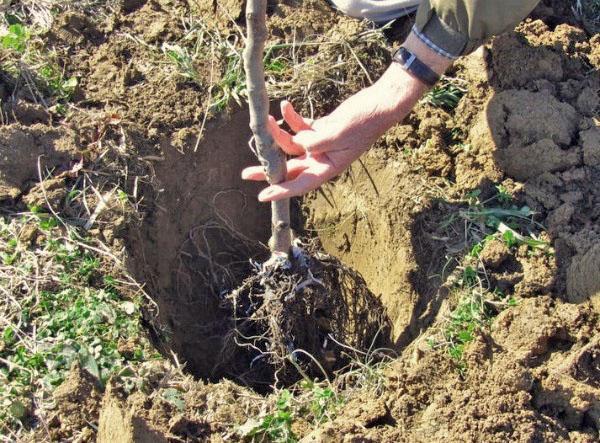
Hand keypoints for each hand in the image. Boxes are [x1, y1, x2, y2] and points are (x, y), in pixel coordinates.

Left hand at [241, 31, 452, 201]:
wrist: (379, 104)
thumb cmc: (364, 122)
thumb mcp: (339, 132)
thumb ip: (315, 140)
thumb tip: (297, 142)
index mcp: (328, 167)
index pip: (301, 184)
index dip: (281, 191)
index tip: (262, 196)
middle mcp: (322, 159)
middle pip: (290, 168)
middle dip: (268, 168)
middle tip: (245, 173)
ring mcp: (320, 145)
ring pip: (291, 145)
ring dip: (277, 134)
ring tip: (264, 121)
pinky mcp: (321, 130)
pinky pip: (300, 127)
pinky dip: (292, 118)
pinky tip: (284, 105)